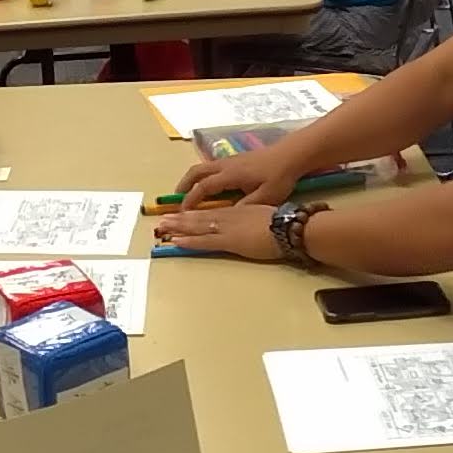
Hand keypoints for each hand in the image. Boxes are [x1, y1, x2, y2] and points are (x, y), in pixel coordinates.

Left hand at [153, 202, 283, 260]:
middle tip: (163, 220)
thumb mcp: (264, 214)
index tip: (181, 213)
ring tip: (163, 227)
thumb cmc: (283, 222)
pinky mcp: (229, 241)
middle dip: (180, 219)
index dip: (194, 213)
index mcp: (237, 211)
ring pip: (197, 227)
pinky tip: (177, 241)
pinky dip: (189, 241)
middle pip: (199, 217)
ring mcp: (227, 228)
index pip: (211, 212)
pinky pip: (204, 241)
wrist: (289, 227)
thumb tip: (250, 222)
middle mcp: (228, 217)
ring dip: (179, 227)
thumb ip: (253, 217)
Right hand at [176, 144, 309, 208]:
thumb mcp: (265, 197)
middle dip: (183, 185)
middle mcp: (226, 165)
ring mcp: (230, 160)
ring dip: (192, 179)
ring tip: (187, 192)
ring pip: (203, 167)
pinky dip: (202, 175)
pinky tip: (208, 185)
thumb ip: (245, 206)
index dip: (191, 200)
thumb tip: (227, 216)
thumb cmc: (280, 176)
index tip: (182, 212)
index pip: (203, 187)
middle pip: (196, 172)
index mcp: (230, 175)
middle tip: (176, 200)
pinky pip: (211, 166)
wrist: (292, 154)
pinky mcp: (236, 159)